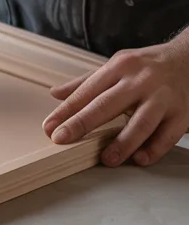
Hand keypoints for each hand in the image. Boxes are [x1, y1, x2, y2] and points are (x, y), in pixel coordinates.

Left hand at [44, 37, 188, 166]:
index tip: (48, 127)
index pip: (87, 91)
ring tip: (106, 159)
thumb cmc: (148, 67)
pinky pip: (168, 134)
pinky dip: (154, 148)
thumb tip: (54, 93)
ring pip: (142, 122)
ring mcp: (164, 97)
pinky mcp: (184, 113)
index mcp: (120, 67)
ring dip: (123, 143)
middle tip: (62, 139)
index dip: (66, 110)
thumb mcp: (118, 66)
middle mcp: (141, 80)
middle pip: (108, 104)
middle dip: (83, 123)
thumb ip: (86, 82)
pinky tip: (140, 159)